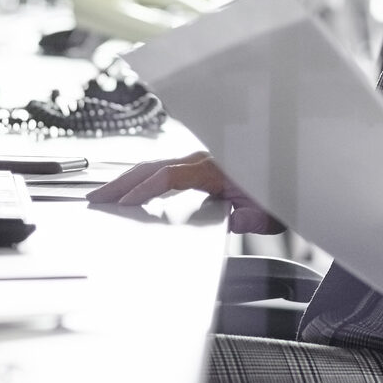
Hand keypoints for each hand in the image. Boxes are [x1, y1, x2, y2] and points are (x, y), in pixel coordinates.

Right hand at [85, 152, 284, 233]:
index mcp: (214, 170)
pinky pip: (161, 171)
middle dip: (119, 183)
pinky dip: (139, 180)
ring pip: (153, 166)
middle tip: (94, 199)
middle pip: (151, 167)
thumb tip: (232, 221)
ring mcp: (196, 161)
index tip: (124, 204)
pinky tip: (128, 194)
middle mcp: (201, 161)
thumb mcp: (268, 212)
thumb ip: (249, 219)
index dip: (145, 190)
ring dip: (125, 181)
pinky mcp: (195, 167)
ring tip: (101, 196)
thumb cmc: (277, 191)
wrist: (288, 170)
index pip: (169, 176)